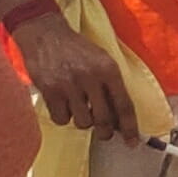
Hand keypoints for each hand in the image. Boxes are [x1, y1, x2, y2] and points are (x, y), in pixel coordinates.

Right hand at [4, 11, 138, 140]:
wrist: (45, 33)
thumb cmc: (76, 49)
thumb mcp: (101, 59)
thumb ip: (111, 86)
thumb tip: (119, 119)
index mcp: (108, 69)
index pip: (124, 105)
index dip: (130, 127)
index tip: (132, 142)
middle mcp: (91, 78)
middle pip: (104, 120)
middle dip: (105, 131)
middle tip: (104, 132)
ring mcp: (69, 86)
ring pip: (82, 122)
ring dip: (82, 120)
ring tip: (78, 106)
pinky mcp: (50, 91)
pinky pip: (61, 119)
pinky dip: (63, 116)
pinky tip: (62, 103)